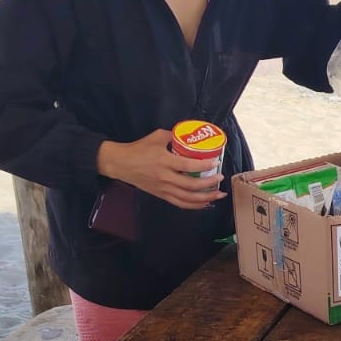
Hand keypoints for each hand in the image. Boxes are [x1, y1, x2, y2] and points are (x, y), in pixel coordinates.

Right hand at [97, 129, 224, 209]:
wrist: (121, 164)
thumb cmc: (138, 149)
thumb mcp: (157, 136)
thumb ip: (173, 136)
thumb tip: (189, 135)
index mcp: (164, 161)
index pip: (189, 166)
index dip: (204, 165)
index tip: (216, 163)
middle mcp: (165, 177)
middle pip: (191, 185)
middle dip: (209, 183)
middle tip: (220, 178)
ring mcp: (163, 189)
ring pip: (187, 198)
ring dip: (205, 198)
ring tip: (218, 194)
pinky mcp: (161, 195)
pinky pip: (180, 203)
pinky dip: (194, 205)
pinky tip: (204, 203)